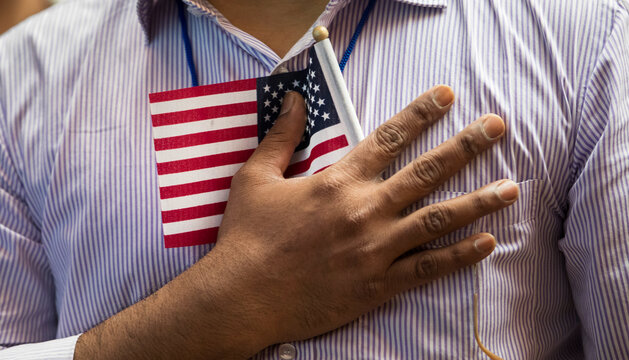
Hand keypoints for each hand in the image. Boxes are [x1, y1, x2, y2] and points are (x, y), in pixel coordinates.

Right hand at [212, 85, 517, 353]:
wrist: (243, 295)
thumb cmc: (247, 236)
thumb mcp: (255, 177)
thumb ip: (280, 136)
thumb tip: (292, 99)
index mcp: (337, 180)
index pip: (388, 138)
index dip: (420, 114)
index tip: (446, 97)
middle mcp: (364, 209)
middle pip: (426, 171)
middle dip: (466, 146)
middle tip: (497, 127)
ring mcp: (375, 248)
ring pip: (437, 219)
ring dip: (478, 201)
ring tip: (511, 187)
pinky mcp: (378, 284)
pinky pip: (428, 268)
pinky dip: (460, 255)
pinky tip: (487, 242)